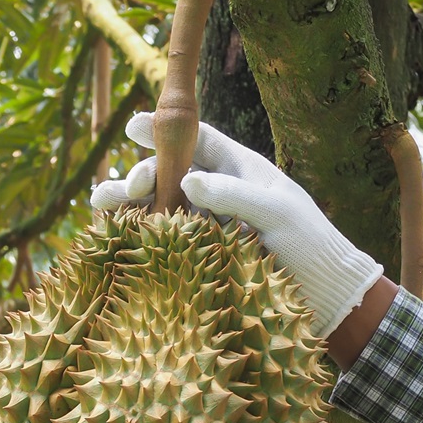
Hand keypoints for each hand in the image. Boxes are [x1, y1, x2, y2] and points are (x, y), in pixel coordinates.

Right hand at [88, 113, 384, 336]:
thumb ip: (233, 194)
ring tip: (99, 206)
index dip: (162, 130)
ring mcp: (204, 223)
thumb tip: (185, 178)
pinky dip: (135, 234)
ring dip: (126, 204)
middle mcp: (216, 191)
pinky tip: (115, 236)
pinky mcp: (197, 255)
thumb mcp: (277, 213)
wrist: (324, 295)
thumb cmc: (309, 245)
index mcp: (238, 168)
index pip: (195, 139)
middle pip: (166, 173)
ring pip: (156, 205)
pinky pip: (160, 239)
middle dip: (138, 174)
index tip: (132, 127)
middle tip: (123, 188)